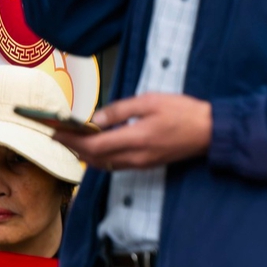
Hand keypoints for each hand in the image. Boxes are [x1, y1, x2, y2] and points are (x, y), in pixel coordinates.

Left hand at [50, 93, 211, 169]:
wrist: (211, 131)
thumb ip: (120, 111)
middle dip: (73, 148)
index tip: (54, 131)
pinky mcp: (147, 164)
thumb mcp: (151, 101)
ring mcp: (142, 163)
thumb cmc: (184, 112)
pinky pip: (116, 165)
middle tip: (58, 135)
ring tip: (73, 140)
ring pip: (104, 164)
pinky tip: (98, 146)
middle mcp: (136, 156)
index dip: (70, 140)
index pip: (93, 145)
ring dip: (85, 154)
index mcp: (136, 138)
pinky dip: (101, 157)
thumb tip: (95, 118)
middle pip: (94, 159)